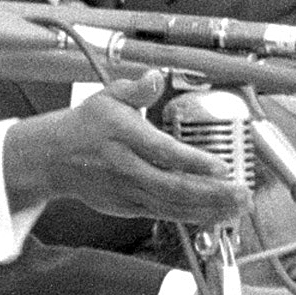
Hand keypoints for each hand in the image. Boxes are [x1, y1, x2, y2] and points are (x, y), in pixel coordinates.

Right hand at [2, 80, 251, 227]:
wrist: (53, 158)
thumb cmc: (85, 127)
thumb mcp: (108, 96)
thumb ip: (137, 88)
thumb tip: (156, 77)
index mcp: (124, 137)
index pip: (162, 153)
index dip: (193, 162)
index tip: (221, 165)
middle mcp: (128, 169)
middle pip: (173, 187)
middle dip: (212, 193)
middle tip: (242, 192)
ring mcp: (128, 192)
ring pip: (173, 206)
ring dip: (210, 209)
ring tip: (239, 206)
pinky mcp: (129, 207)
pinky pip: (166, 215)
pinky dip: (194, 217)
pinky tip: (217, 214)